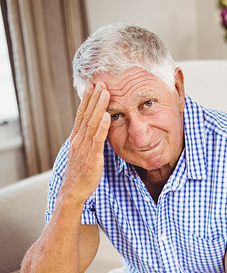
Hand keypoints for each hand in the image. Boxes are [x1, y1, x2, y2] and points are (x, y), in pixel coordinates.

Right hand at [61, 82, 110, 203]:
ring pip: (92, 123)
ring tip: (105, 92)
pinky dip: (102, 126)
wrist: (73, 191)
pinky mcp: (92, 157)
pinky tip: (107, 115)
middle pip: (86, 114)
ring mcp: (84, 148)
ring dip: (99, 106)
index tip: (91, 86)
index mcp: (76, 138)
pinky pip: (97, 139)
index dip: (87, 100)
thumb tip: (96, 132)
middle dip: (93, 97)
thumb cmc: (80, 175)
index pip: (81, 115)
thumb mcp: (83, 154)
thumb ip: (88, 142)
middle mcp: (78, 140)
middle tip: (100, 82)